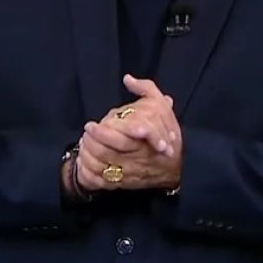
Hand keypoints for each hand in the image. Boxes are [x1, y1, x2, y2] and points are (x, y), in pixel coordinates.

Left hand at [75, 75, 182, 191]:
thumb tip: (127, 78)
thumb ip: (145, 89)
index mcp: (143, 138)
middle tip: (84, 134)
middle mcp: (136, 157)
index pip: (121, 137)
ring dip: (88, 157)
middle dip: (91, 144)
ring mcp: (130, 172)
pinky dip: (90, 175)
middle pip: (108, 153)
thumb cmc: (167, 131)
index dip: (102, 133)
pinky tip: (84, 163)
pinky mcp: (125, 184)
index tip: (90, 125)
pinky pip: (103, 183)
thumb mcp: (160, 105)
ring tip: (82, 145)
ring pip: (103, 168)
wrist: (180, 165)